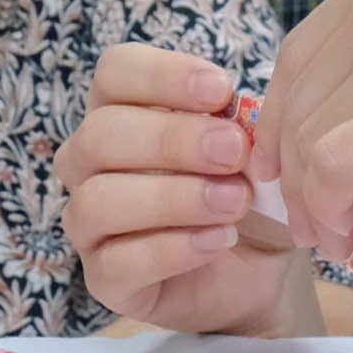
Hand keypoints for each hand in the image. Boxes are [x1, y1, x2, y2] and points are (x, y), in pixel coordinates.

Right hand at [56, 45, 320, 336]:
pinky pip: (118, 261)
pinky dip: (174, 248)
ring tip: (235, 201)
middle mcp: (91, 162)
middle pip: (101, 133)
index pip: (114, 72)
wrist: (263, 270)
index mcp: (123, 111)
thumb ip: (240, 127)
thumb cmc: (248, 192)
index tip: (221, 90)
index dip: (161, 75)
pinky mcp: (104, 279)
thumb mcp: (257, 151)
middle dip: (172, 139)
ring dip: (172, 197)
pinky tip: (220, 240)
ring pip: (99, 200)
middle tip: (234, 151)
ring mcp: (90, 223)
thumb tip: (235, 121)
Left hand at [245, 0, 352, 258]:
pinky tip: (351, 234)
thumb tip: (329, 121)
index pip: (297, 56)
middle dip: (289, 173)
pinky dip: (330, 210)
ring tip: (336, 235)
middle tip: (314, 222)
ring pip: (310, 138)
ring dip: (309, 201)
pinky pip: (338, 166)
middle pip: (295, 99)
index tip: (290, 175)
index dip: (280, 125)